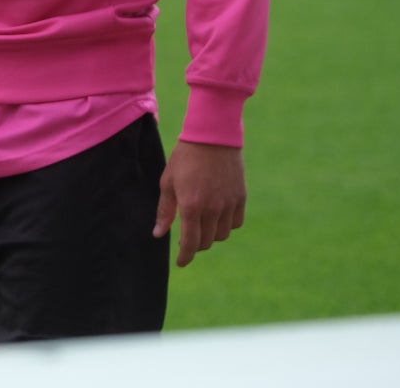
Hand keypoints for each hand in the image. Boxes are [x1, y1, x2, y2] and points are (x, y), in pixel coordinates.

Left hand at [154, 140, 246, 266]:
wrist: (212, 136)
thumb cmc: (185, 158)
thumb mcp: (168, 182)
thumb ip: (165, 211)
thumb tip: (158, 234)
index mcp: (191, 206)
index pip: (191, 243)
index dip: (185, 256)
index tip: (181, 262)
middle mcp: (213, 209)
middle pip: (207, 241)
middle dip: (195, 245)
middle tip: (187, 238)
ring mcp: (229, 204)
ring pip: (222, 234)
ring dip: (211, 235)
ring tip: (201, 224)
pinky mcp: (241, 198)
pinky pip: (236, 223)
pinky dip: (226, 225)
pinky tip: (217, 216)